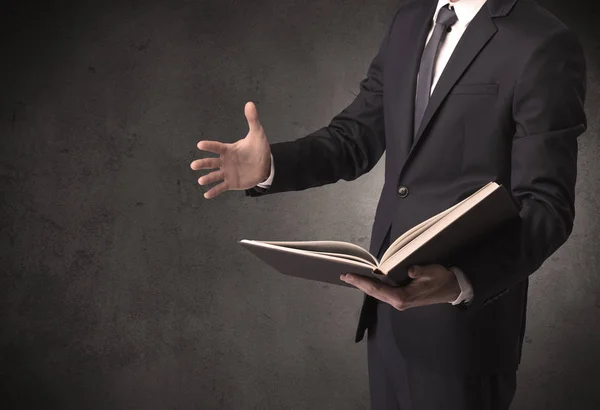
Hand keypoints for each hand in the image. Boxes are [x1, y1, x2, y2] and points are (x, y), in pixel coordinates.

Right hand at [190, 101, 271, 198]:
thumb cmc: (258, 148)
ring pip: (215, 175)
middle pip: (212, 163)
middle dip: (203, 164)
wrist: (264, 165)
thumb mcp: (257, 134)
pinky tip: (207, 195)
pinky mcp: (231, 183)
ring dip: (208, 178)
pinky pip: (221, 187)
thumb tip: (250, 103)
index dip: (209, 146)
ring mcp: (227, 172)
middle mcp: (225, 161)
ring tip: (201, 181)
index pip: (217, 147)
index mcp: (229, 150)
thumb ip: (252, 120)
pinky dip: (214, 191)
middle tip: (194, 166)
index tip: (200, 145)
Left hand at [340, 264, 460, 310]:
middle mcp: (398, 302)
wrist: (451, 289)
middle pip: (373, 293)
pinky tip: (367, 281)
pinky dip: (372, 286)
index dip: (361, 282)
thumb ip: (420, 271)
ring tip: (351, 278)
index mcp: (402, 297)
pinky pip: (382, 292)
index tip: (349, 276)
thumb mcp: (432, 273)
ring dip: (364, 286)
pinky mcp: (401, 298)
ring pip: (377, 293)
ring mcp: (399, 301)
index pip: (377, 289)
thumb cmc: (441, 280)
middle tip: (343, 276)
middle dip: (358, 284)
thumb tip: (410, 270)